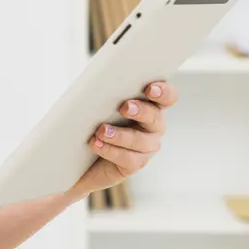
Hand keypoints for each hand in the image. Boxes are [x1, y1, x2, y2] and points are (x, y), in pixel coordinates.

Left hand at [68, 80, 177, 198]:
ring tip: (101, 131)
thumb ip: (106, 94)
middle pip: (155, 117)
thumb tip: (95, 84)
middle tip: (124, 107)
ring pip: (139, 140)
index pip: (167, 97)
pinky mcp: (135, 164)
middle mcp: (153, 126)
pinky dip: (110, 150)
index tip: (150, 89)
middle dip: (141, 111)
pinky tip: (96, 144)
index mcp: (149, 105)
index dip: (163, 92)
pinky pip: (128, 158)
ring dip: (119, 135)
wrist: (81, 155)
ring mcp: (147, 147)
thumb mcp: (99, 104)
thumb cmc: (93, 121)